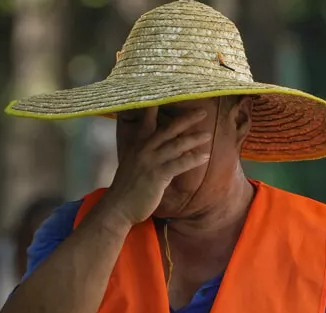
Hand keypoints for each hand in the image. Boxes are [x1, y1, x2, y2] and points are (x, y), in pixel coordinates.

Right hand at [98, 106, 212, 227]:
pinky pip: (180, 164)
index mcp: (137, 145)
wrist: (118, 208)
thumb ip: (145, 153)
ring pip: (176, 145)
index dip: (157, 107)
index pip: (147, 121)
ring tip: (207, 135)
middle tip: (203, 111)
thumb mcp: (132, 165)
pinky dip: (193, 159)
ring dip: (194, 139)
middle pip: (168, 129)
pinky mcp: (157, 175)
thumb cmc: (127, 189)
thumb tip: (161, 147)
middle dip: (186, 119)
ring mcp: (150, 162)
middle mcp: (143, 150)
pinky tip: (204, 156)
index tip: (169, 92)